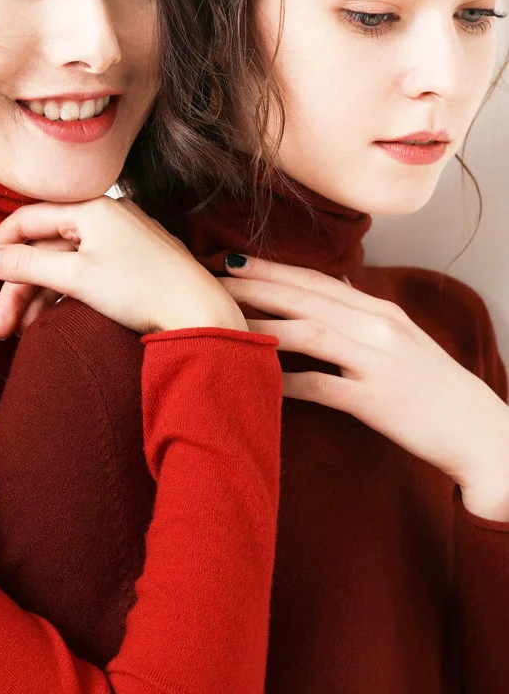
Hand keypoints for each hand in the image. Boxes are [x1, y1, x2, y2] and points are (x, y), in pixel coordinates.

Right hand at [0, 197, 248, 335]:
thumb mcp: (76, 276)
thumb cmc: (142, 289)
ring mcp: (119, 240)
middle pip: (42, 248)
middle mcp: (105, 216)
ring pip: (61, 265)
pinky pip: (82, 274)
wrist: (199, 313)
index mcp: (91, 208)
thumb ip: (26, 263)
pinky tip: (48, 322)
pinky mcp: (130, 264)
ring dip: (36, 299)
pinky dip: (62, 297)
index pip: (25, 221)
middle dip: (15, 288)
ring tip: (21, 334)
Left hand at [222, 255, 508, 520]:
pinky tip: (255, 379)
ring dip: (262, 324)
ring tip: (222, 320)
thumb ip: (361, 321)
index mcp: (382, 311)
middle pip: (305, 297)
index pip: (316, 280)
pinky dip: (285, 381)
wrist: (480, 433)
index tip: (232, 260)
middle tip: (211, 277)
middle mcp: (379, 327)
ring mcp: (379, 362)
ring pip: (309, 333)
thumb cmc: (433, 391)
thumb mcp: (400, 342)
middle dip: (255, 285)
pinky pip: (320, 387)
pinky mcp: (377, 400)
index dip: (271, 268)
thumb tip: (322, 301)